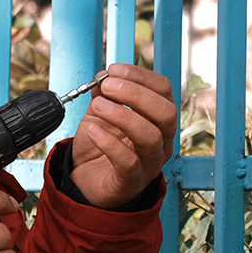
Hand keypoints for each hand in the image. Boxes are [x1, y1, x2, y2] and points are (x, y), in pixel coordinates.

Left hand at [71, 63, 176, 207]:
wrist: (85, 180)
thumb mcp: (100, 113)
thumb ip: (104, 94)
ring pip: (150, 136)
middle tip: (107, 86)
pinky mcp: (132, 182)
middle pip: (166, 113)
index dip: (141, 76)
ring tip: (97, 106)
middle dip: (136, 94)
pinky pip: (128, 162)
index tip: (114, 70)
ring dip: (122, 115)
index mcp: (158, 119)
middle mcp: (162, 141)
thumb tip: (104, 76)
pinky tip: (92, 131)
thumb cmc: (100, 146)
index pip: (164, 90)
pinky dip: (108, 142)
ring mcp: (150, 163)